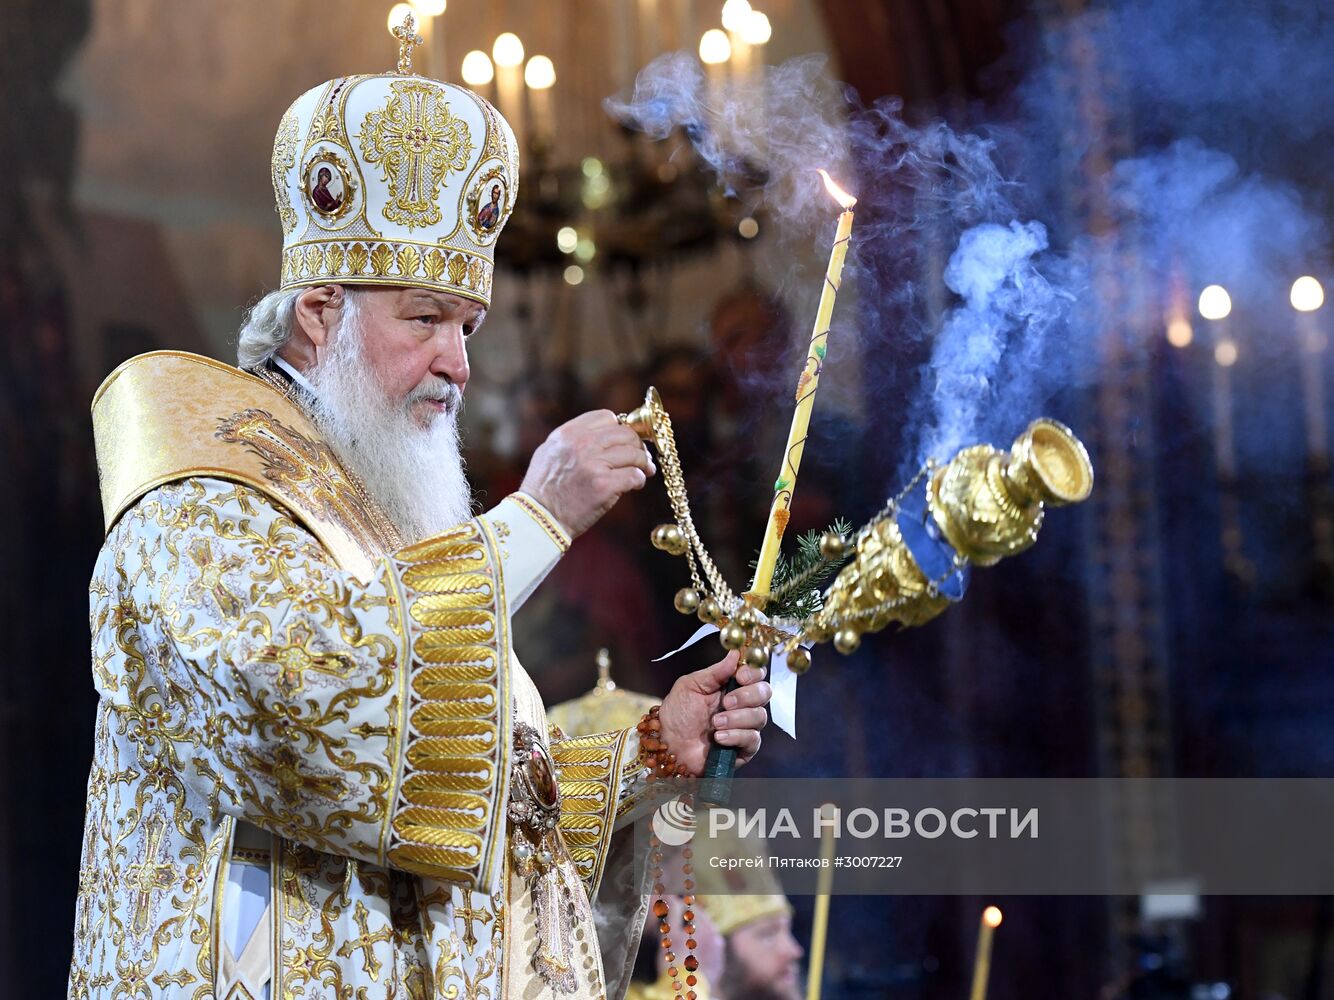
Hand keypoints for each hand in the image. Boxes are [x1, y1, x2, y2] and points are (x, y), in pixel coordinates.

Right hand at [520, 410, 656, 538]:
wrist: (538, 518)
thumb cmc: (544, 489)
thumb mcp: (549, 452)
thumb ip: (574, 439)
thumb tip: (604, 435)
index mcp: (568, 433)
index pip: (607, 417)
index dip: (620, 428)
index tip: (625, 441)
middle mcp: (582, 444)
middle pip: (625, 434)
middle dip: (637, 446)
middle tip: (641, 458)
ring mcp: (594, 464)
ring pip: (635, 454)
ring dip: (643, 464)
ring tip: (642, 472)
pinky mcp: (604, 485)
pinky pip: (634, 475)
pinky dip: (639, 480)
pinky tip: (634, 485)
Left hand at [657, 651, 770, 775]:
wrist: (668, 744)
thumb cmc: (677, 714)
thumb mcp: (691, 685)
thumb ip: (715, 672)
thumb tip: (736, 653)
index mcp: (730, 686)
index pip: (756, 674)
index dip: (753, 672)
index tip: (740, 676)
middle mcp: (742, 705)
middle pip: (765, 693)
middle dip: (747, 696)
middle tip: (726, 702)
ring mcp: (744, 726)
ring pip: (760, 716)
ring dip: (737, 718)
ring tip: (715, 723)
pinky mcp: (744, 748)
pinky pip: (753, 739)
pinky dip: (736, 736)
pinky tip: (719, 737)